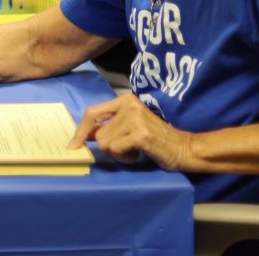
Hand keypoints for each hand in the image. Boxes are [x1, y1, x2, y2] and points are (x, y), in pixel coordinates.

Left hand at [69, 93, 193, 170]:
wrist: (184, 148)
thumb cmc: (156, 140)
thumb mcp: (130, 126)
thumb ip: (109, 126)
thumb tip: (82, 135)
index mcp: (125, 100)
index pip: (92, 113)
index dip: (80, 130)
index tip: (73, 144)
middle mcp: (129, 105)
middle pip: (98, 133)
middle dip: (109, 147)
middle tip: (127, 148)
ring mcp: (135, 118)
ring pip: (105, 143)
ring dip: (118, 153)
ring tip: (135, 150)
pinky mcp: (140, 134)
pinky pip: (116, 150)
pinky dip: (125, 157)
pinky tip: (139, 154)